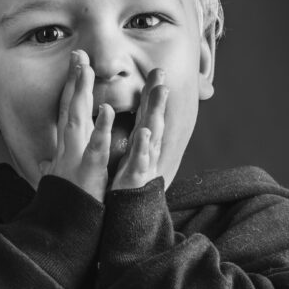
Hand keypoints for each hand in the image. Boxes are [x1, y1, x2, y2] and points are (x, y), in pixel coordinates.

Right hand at [39, 50, 114, 201]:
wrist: (64, 230)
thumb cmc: (66, 205)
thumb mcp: (57, 182)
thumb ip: (52, 168)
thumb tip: (42, 164)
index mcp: (67, 148)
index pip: (69, 112)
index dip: (72, 88)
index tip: (77, 65)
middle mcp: (69, 148)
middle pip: (72, 108)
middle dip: (75, 81)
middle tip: (79, 55)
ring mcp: (77, 157)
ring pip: (79, 120)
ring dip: (82, 94)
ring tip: (86, 71)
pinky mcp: (89, 171)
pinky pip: (96, 146)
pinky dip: (100, 128)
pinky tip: (106, 110)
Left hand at [110, 69, 168, 190]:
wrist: (129, 217)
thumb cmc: (128, 188)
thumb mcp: (131, 160)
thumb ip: (133, 142)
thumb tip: (135, 126)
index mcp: (140, 144)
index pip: (146, 114)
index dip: (151, 94)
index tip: (156, 72)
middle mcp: (146, 150)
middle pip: (153, 118)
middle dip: (157, 95)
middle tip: (161, 71)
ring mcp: (144, 162)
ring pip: (152, 133)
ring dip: (156, 111)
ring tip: (161, 90)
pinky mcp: (137, 178)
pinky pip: (140, 160)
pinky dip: (143, 146)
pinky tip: (145, 132)